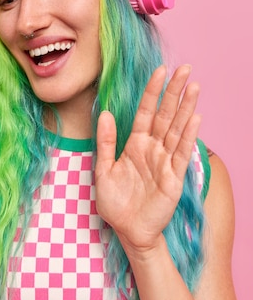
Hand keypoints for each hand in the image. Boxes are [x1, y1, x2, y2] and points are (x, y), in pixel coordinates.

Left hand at [95, 65, 200, 255]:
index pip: (145, 112)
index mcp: (134, 144)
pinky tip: (194, 118)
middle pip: (165, 115)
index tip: (159, 71)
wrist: (128, 230)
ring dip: (185, 108)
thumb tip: (105, 113)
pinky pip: (181, 152)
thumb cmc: (115, 202)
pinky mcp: (174, 176)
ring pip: (176, 129)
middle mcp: (152, 149)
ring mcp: (164, 161)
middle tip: (185, 69)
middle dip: (175, 92)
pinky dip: (188, 135)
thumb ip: (106, 141)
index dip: (152, 92)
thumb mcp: (103, 170)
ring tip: (194, 86)